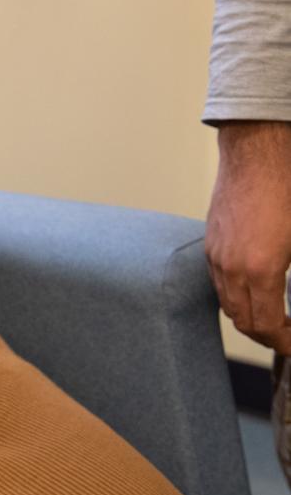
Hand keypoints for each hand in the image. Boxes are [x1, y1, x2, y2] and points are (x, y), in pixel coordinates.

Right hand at [206, 121, 290, 353]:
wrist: (258, 152)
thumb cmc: (287, 187)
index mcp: (261, 269)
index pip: (266, 326)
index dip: (284, 343)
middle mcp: (231, 267)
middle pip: (242, 321)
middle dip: (266, 336)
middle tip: (287, 338)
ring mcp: (216, 255)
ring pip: (228, 304)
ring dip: (249, 318)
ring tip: (272, 319)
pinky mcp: (211, 243)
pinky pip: (219, 283)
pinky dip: (236, 296)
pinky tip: (255, 290)